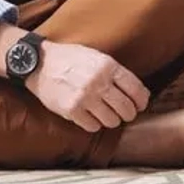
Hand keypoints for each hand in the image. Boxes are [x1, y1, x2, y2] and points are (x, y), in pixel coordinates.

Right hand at [25, 41, 150, 131]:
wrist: (41, 63)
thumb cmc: (72, 59)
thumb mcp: (98, 57)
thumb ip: (115, 72)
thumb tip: (137, 92)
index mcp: (109, 66)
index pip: (135, 89)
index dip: (142, 100)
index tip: (141, 105)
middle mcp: (99, 82)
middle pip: (126, 108)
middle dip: (129, 113)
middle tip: (126, 114)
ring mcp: (84, 97)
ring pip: (111, 120)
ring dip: (112, 120)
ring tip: (108, 115)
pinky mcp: (71, 110)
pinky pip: (92, 126)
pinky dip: (95, 124)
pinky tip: (92, 117)